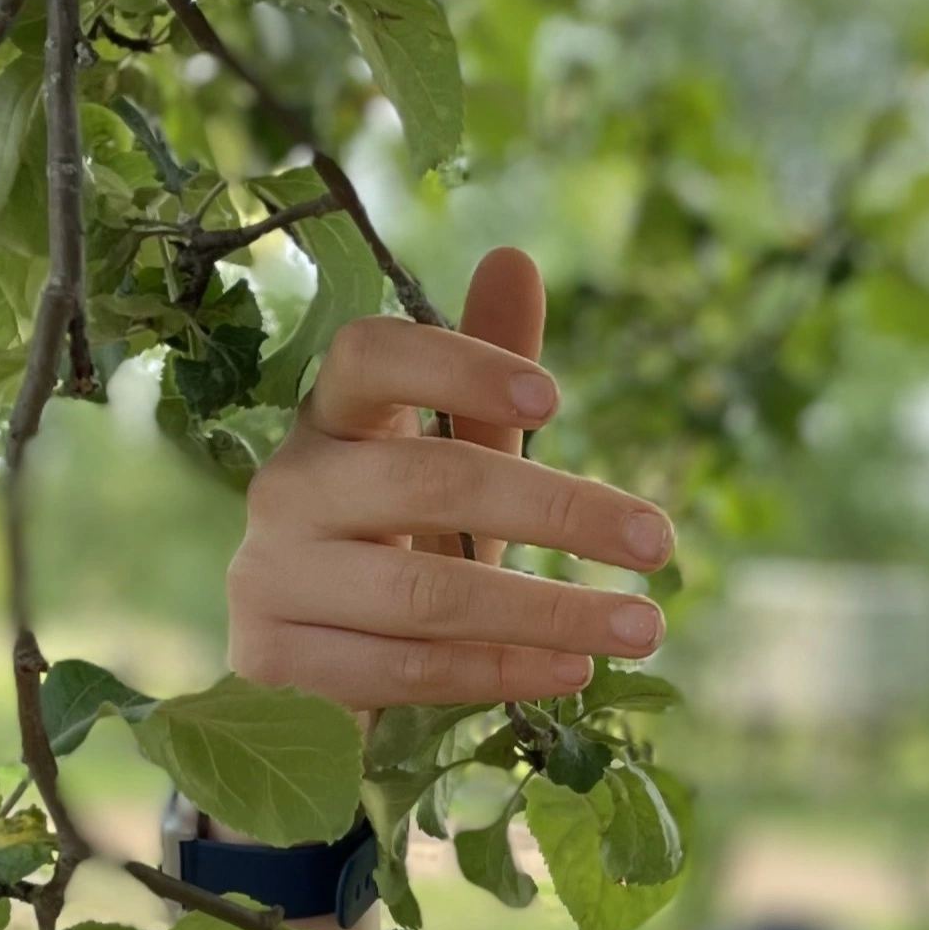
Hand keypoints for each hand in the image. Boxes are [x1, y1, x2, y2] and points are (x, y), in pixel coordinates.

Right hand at [224, 243, 672, 709]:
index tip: (557, 402)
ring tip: (644, 625)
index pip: (369, 356)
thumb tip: (514, 257)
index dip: (459, 366)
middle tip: (660, 541)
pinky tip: (575, 671)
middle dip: (558, 511)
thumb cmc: (395, 552)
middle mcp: (287, 489)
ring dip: (549, 612)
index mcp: (327, 420)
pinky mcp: (274, 663)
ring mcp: (268, 578)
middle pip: (426, 480)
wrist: (313, 670)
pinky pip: (408, 670)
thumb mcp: (448, 468)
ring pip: (426, 593)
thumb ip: (482, 384)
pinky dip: (501, 672)